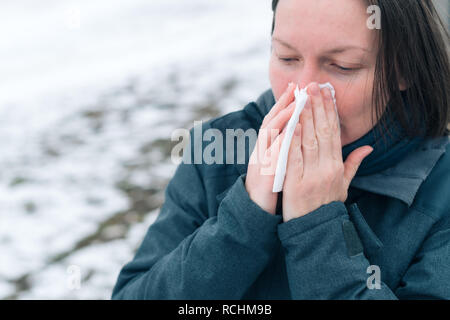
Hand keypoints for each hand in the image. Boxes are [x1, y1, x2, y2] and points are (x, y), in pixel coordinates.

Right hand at [245, 82, 295, 213]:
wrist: (256, 211)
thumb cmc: (271, 188)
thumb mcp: (280, 166)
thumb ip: (287, 150)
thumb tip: (296, 137)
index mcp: (268, 148)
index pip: (278, 122)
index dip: (287, 104)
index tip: (298, 89)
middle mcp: (262, 151)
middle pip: (272, 122)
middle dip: (283, 103)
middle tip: (295, 86)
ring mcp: (261, 161)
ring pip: (269, 134)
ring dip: (282, 117)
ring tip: (295, 103)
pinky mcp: (262, 174)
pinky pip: (270, 155)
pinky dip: (280, 142)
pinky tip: (289, 131)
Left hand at [282, 82, 372, 221]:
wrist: (315, 229)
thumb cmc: (327, 205)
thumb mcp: (344, 185)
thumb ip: (353, 164)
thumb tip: (368, 148)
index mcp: (337, 166)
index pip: (334, 133)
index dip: (330, 111)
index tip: (327, 93)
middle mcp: (327, 168)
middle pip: (322, 132)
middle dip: (318, 107)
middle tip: (314, 85)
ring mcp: (312, 175)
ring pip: (309, 141)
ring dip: (305, 117)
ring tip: (302, 97)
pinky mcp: (296, 183)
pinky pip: (294, 158)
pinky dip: (293, 141)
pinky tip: (292, 124)